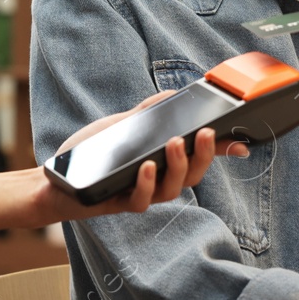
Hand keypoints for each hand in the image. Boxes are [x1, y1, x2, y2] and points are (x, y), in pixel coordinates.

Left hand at [29, 91, 249, 224]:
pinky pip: (141, 200)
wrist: (56, 179)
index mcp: (163, 163)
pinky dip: (147, 183)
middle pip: (193, 175)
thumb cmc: (90, 154)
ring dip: (177, 165)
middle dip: (203, 155)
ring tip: (174, 143)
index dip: (222, 152)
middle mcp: (157, 182)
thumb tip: (172, 96)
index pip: (199, 158)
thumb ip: (147, 114)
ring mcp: (140, 194)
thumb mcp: (121, 127)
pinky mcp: (119, 204)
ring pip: (172, 190)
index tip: (242, 143)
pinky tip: (146, 166)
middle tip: (204, 133)